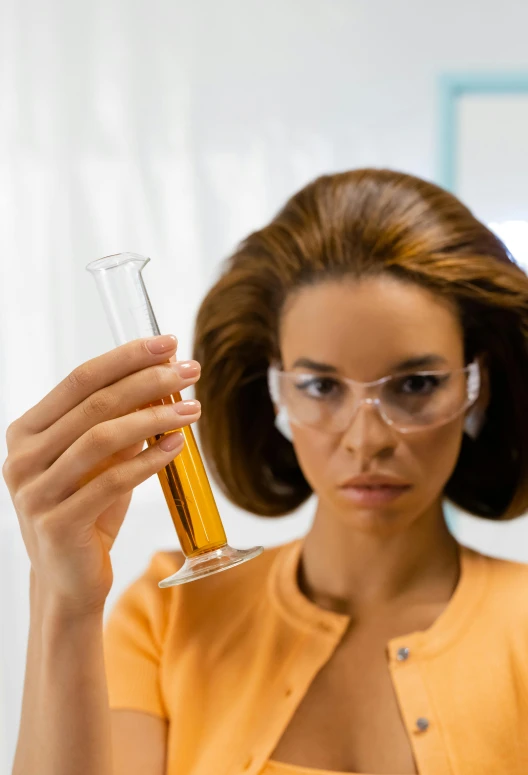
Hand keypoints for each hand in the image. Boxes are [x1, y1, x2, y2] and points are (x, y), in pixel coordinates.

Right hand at [2, 335, 200, 617]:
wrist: (69, 580)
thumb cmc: (88, 510)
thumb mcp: (101, 460)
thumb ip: (119, 422)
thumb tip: (164, 377)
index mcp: (28, 431)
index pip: (80, 379)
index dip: (126, 356)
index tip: (168, 343)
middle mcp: (23, 457)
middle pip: (93, 402)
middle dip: (148, 380)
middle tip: (191, 370)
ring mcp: (35, 492)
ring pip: (102, 437)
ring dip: (155, 416)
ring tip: (194, 408)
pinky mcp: (57, 523)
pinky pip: (112, 481)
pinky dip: (149, 460)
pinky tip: (177, 445)